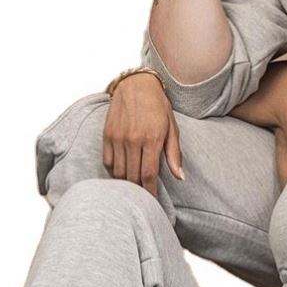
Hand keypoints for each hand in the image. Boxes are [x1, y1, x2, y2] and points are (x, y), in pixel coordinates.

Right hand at [103, 73, 183, 196]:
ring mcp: (117, 137)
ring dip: (126, 182)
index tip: (153, 202)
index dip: (150, 192)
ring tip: (134, 187)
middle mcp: (132, 140)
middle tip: (144, 198)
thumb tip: (180, 177)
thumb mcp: (172, 128)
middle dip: (139, 190)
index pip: (149, 175)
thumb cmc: (158, 107)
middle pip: (132, 176)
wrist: (136, 84)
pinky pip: (107, 161)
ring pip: (118, 171)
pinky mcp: (107, 134)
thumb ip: (174, 154)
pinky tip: (122, 172)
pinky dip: (114, 171)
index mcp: (151, 139)